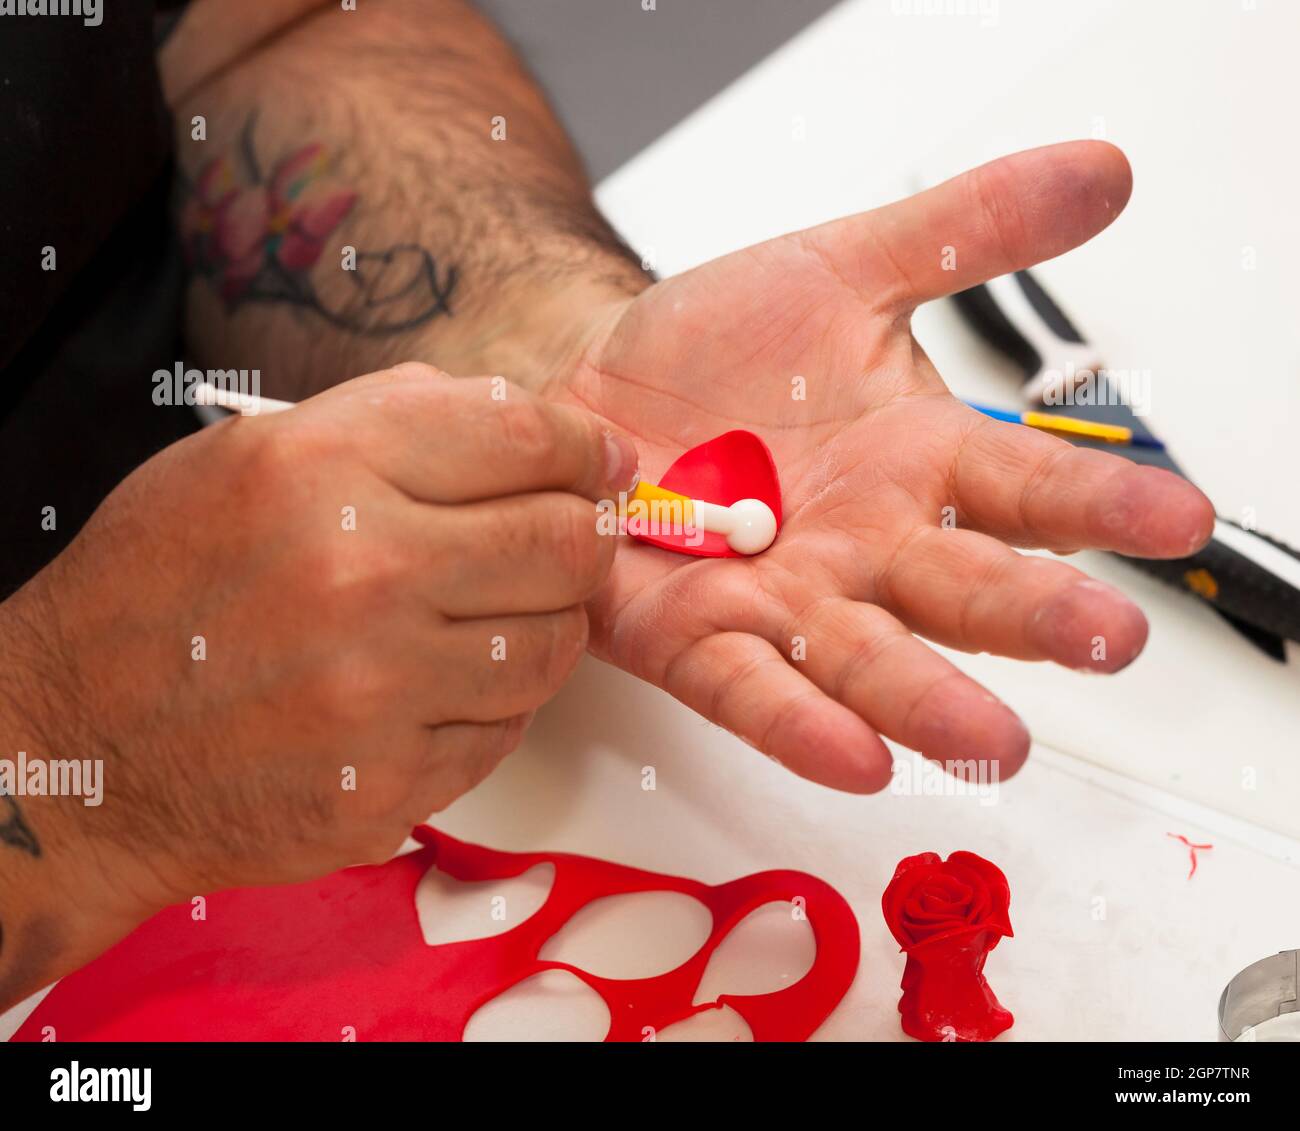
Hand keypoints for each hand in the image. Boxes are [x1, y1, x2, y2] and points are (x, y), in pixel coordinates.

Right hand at [2, 366, 633, 925]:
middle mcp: (360, 574)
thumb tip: (520, 418)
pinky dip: (493, 705)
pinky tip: (438, 686)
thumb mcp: (244, 457)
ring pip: (554, 646)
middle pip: (566, 544)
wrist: (76, 749)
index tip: (601, 461)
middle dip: (584, 537)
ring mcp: (377, 691)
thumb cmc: (159, 592)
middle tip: (568, 540)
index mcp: (322, 469)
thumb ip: (386, 420)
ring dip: (544, 625)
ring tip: (490, 616)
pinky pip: (506, 730)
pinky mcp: (388, 784)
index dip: (585, 446)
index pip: (525, 436)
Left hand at [549, 142, 1213, 791]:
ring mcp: (786, 603)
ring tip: (993, 741)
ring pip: (870, 659)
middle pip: (964, 587)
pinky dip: (800, 722)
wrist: (593, 396)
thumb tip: (1102, 171)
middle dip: (1035, 615)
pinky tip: (854, 758)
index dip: (1101, 501)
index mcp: (915, 462)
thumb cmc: (717, 351)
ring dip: (930, 699)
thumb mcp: (842, 271)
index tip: (1181, 517)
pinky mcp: (699, 640)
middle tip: (1108, 641)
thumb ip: (965, 232)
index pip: (1025, 484)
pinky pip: (753, 688)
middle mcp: (867, 548)